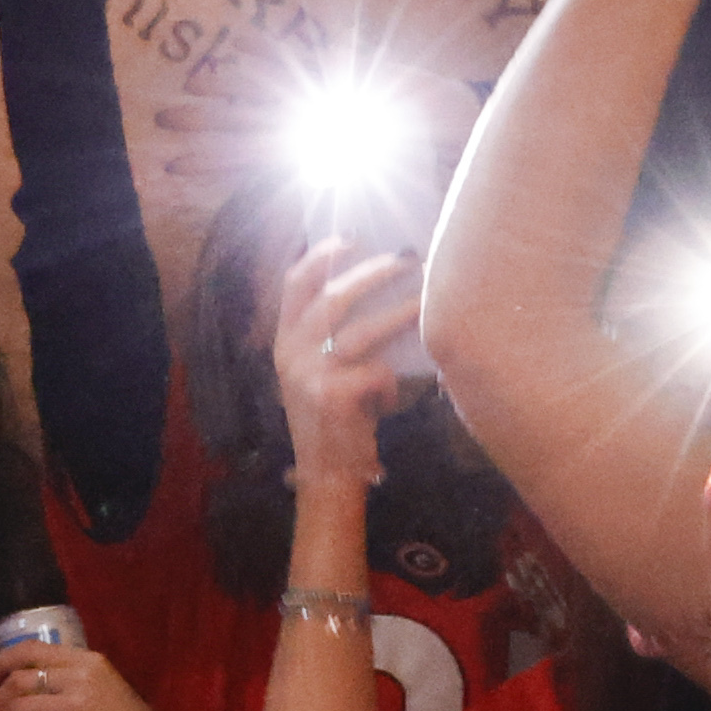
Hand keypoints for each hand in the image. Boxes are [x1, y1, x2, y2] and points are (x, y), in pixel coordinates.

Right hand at [269, 242, 427, 487]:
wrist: (327, 474)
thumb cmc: (334, 418)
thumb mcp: (317, 373)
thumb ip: (331, 338)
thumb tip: (376, 288)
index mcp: (284, 343)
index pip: (294, 284)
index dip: (321, 255)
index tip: (351, 237)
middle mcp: (291, 354)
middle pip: (332, 297)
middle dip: (373, 274)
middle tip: (406, 260)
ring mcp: (309, 375)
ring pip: (360, 331)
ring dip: (398, 313)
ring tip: (425, 303)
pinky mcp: (332, 397)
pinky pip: (375, 372)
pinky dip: (391, 381)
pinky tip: (393, 396)